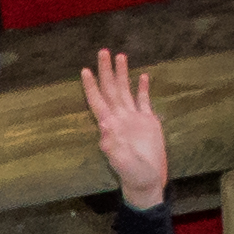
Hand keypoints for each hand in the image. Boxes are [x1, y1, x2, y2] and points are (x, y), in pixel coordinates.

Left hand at [82, 47, 170, 207]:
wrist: (147, 182)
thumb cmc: (133, 175)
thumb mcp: (123, 163)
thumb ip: (113, 146)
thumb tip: (104, 126)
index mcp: (112, 126)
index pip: (98, 101)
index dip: (91, 86)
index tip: (84, 70)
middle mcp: (120, 119)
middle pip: (111, 90)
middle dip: (106, 71)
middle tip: (103, 51)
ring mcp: (134, 119)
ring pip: (126, 91)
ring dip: (122, 74)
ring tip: (120, 56)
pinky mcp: (149, 123)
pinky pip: (144, 101)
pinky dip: (143, 88)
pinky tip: (143, 76)